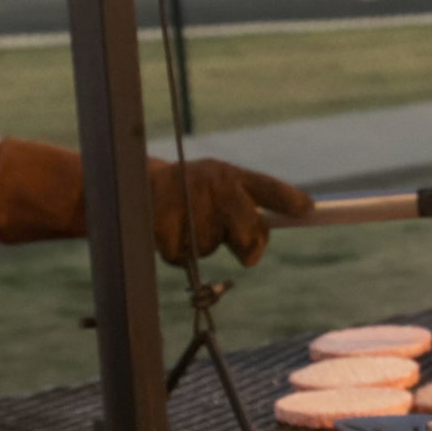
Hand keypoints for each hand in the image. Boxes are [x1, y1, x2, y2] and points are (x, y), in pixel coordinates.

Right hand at [0, 138, 312, 266]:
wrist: (124, 187)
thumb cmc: (180, 195)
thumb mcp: (214, 192)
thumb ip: (247, 208)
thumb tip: (281, 230)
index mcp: (227, 173)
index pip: (265, 187)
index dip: (288, 199)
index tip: (307, 210)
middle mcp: (212, 181)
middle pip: (250, 231)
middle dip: (250, 246)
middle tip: (244, 250)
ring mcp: (187, 201)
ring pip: (216, 247)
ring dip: (205, 247)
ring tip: (184, 225)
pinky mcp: (163, 222)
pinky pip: (185, 257)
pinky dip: (178, 255)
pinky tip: (165, 233)